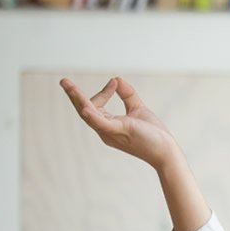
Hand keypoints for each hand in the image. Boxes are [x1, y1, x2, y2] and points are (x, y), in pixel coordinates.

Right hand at [60, 76, 179, 170]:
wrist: (166, 151)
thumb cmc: (153, 134)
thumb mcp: (138, 109)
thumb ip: (127, 95)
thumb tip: (115, 79)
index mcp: (108, 125)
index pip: (95, 106)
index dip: (103, 92)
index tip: (115, 83)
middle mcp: (105, 130)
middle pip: (84, 110)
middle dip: (74, 96)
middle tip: (63, 81)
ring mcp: (110, 132)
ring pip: (88, 114)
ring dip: (77, 100)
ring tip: (68, 86)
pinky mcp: (120, 132)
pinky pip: (101, 124)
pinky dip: (93, 115)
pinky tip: (85, 108)